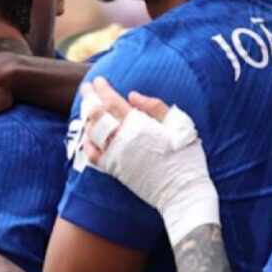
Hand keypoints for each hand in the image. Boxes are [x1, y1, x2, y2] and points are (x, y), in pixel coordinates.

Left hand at [81, 77, 220, 245]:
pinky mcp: (114, 170)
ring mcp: (116, 155)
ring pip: (92, 132)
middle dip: (89, 97)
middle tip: (86, 87)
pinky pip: (93, 155)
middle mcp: (123, 138)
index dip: (102, 89)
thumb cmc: (186, 156)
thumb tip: (132, 96)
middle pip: (97, 113)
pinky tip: (88, 135)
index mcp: (139, 124)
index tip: (98, 80)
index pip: (112, 101)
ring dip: (86, 116)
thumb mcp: (179, 124)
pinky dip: (87, 142)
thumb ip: (155, 106)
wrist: (182, 191)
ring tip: (86, 106)